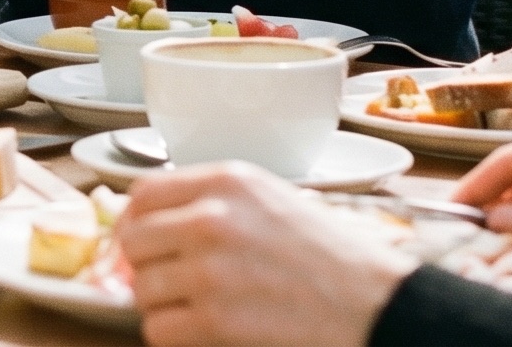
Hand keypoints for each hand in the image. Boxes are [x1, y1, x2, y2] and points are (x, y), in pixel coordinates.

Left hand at [116, 163, 415, 346]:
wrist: (376, 305)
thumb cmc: (333, 258)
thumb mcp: (274, 201)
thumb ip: (215, 202)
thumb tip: (155, 223)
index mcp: (228, 181)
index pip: (143, 192)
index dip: (137, 222)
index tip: (144, 243)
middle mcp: (212, 218)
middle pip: (135, 242)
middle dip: (149, 266)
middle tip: (175, 283)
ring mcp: (210, 271)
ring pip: (142, 290)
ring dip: (165, 305)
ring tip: (202, 308)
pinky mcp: (214, 320)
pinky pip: (158, 330)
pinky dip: (175, 336)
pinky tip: (206, 332)